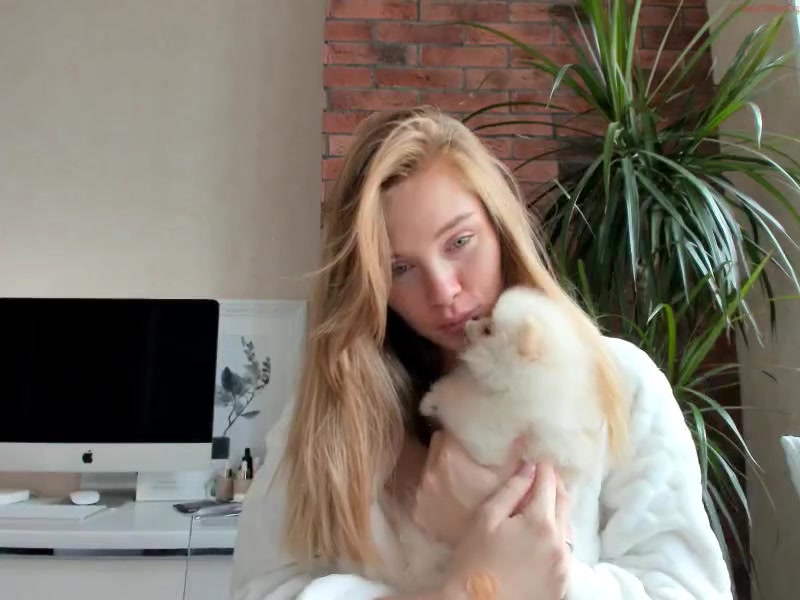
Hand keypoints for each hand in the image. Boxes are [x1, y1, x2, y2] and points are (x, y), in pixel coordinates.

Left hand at [412, 431, 528, 546]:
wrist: (481, 554)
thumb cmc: (498, 512)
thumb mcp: (509, 478)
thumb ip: (515, 452)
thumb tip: (525, 431)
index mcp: (449, 457)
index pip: (449, 431)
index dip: (461, 431)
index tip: (472, 437)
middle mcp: (430, 472)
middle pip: (437, 446)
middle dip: (451, 448)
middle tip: (469, 455)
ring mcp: (422, 493)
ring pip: (430, 468)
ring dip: (442, 469)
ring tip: (462, 477)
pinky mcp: (420, 511)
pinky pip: (426, 492)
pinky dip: (437, 492)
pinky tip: (452, 498)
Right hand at [441, 461, 571, 599]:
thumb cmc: (474, 560)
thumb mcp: (485, 519)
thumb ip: (510, 492)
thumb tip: (529, 469)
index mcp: (540, 523)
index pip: (548, 484)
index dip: (544, 469)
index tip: (539, 461)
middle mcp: (559, 543)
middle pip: (564, 503)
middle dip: (555, 485)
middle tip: (545, 476)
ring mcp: (564, 565)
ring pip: (567, 528)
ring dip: (558, 512)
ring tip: (543, 504)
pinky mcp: (563, 583)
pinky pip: (565, 551)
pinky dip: (557, 537)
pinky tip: (543, 536)